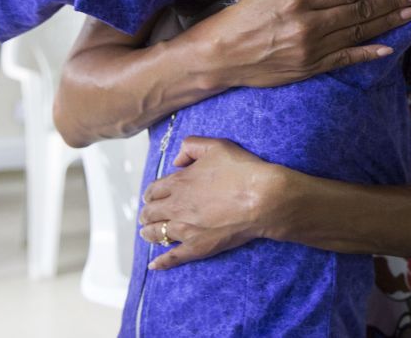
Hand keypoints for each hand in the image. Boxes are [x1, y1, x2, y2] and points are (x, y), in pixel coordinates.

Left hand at [139, 137, 287, 269]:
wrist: (263, 198)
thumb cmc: (242, 170)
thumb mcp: (216, 145)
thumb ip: (191, 146)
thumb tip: (176, 161)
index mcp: (178, 182)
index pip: (154, 190)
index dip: (152, 194)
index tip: (153, 197)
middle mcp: (176, 207)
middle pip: (151, 213)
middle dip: (148, 213)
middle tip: (149, 215)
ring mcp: (185, 229)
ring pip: (157, 233)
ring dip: (150, 232)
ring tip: (150, 233)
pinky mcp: (197, 247)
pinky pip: (173, 257)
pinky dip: (161, 262)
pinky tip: (154, 265)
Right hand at [193, 0, 410, 88]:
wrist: (218, 57)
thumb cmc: (240, 19)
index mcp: (299, 0)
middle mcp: (309, 25)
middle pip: (360, 11)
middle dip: (392, 1)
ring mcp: (311, 49)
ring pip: (359, 33)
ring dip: (388, 23)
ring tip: (410, 14)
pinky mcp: (310, 69)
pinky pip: (345, 59)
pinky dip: (368, 53)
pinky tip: (388, 47)